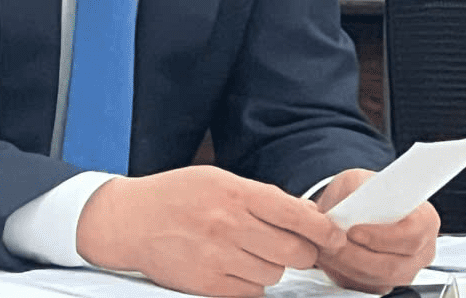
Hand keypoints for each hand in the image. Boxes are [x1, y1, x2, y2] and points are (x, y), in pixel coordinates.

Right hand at [76, 165, 343, 296]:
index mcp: (234, 192)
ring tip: (248, 252)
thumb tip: (303, 214)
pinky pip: (251, 293)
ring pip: (273, 274)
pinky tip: (235, 268)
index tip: (335, 236)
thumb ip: (259, 196)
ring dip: (270, 267)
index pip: (294, 214)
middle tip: (292, 248)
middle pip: (293, 252)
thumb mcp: (217, 179)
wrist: (130, 220)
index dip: (322, 229)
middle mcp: (228, 224)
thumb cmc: (175, 195)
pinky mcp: (207, 284)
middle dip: (302, 252)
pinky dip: (250, 284)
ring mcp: (217, 256)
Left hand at [313, 169, 439, 293]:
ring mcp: (406, 271)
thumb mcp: (355, 180)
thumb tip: (348, 209)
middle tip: (332, 241)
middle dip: (356, 255)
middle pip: (393, 265)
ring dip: (347, 264)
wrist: (350, 208)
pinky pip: (365, 287)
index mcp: (424, 219)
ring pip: (377, 279)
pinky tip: (331, 256)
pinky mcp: (386, 284)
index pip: (413, 235)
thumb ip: (354, 192)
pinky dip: (344, 273)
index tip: (354, 230)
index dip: (383, 236)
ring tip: (327, 246)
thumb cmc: (360, 193)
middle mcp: (422, 250)